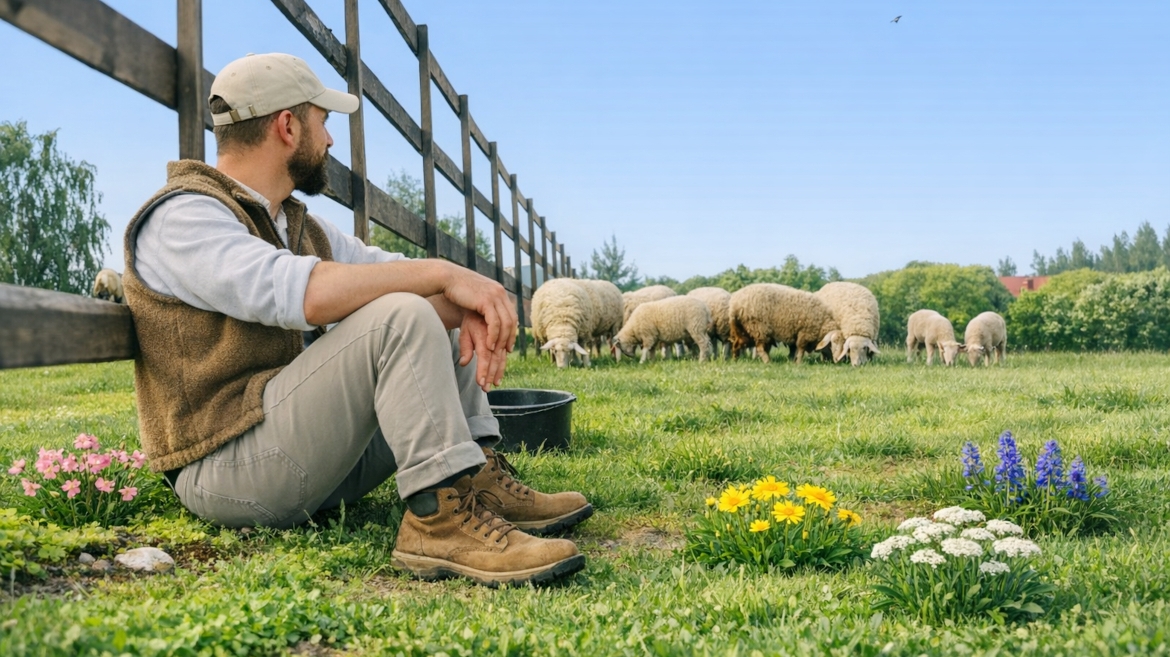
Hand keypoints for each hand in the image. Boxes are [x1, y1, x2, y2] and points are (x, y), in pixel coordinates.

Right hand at [441, 265, 517, 385]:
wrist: (447, 278)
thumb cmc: (457, 289)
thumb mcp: (476, 295)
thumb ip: (484, 303)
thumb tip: (486, 313)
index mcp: (499, 292)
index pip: (512, 314)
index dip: (512, 330)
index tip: (509, 343)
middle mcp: (500, 293)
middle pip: (512, 319)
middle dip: (510, 337)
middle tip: (507, 351)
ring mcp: (494, 296)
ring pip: (505, 322)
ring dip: (502, 339)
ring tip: (496, 351)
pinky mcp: (486, 301)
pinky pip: (495, 323)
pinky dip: (493, 336)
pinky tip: (489, 345)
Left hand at [458, 311, 508, 390]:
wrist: (484, 307)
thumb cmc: (471, 321)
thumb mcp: (465, 331)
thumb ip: (465, 346)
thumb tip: (464, 363)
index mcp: (483, 334)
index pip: (485, 356)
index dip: (483, 370)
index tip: (480, 383)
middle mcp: (495, 338)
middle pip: (494, 360)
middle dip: (490, 375)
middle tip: (485, 388)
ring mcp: (501, 339)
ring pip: (501, 359)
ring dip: (497, 374)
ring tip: (493, 385)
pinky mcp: (505, 341)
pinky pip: (505, 355)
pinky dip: (502, 367)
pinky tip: (498, 377)